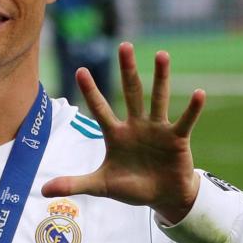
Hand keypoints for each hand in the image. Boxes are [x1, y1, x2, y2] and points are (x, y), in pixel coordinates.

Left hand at [42, 43, 204, 223]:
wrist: (163, 198)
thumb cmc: (132, 188)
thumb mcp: (101, 186)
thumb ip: (74, 184)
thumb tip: (42, 190)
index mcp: (116, 134)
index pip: (100, 108)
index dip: (91, 91)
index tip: (80, 69)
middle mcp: (136, 125)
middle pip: (131, 92)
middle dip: (127, 70)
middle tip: (123, 45)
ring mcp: (157, 129)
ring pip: (158, 98)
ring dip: (161, 77)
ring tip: (162, 54)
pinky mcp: (177, 138)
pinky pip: (185, 121)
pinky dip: (192, 108)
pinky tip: (199, 93)